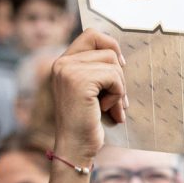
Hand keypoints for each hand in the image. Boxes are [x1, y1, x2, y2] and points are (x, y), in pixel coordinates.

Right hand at [50, 29, 125, 165]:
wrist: (76, 147)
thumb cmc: (88, 121)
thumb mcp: (93, 90)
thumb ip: (98, 70)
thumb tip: (121, 56)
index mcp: (64, 63)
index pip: (92, 35)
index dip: (111, 46)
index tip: (120, 66)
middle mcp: (62, 63)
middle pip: (108, 50)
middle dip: (119, 75)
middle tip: (117, 98)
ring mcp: (68, 70)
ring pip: (113, 64)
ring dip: (119, 88)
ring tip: (110, 107)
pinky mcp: (79, 80)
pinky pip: (114, 77)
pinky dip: (118, 95)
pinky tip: (107, 110)